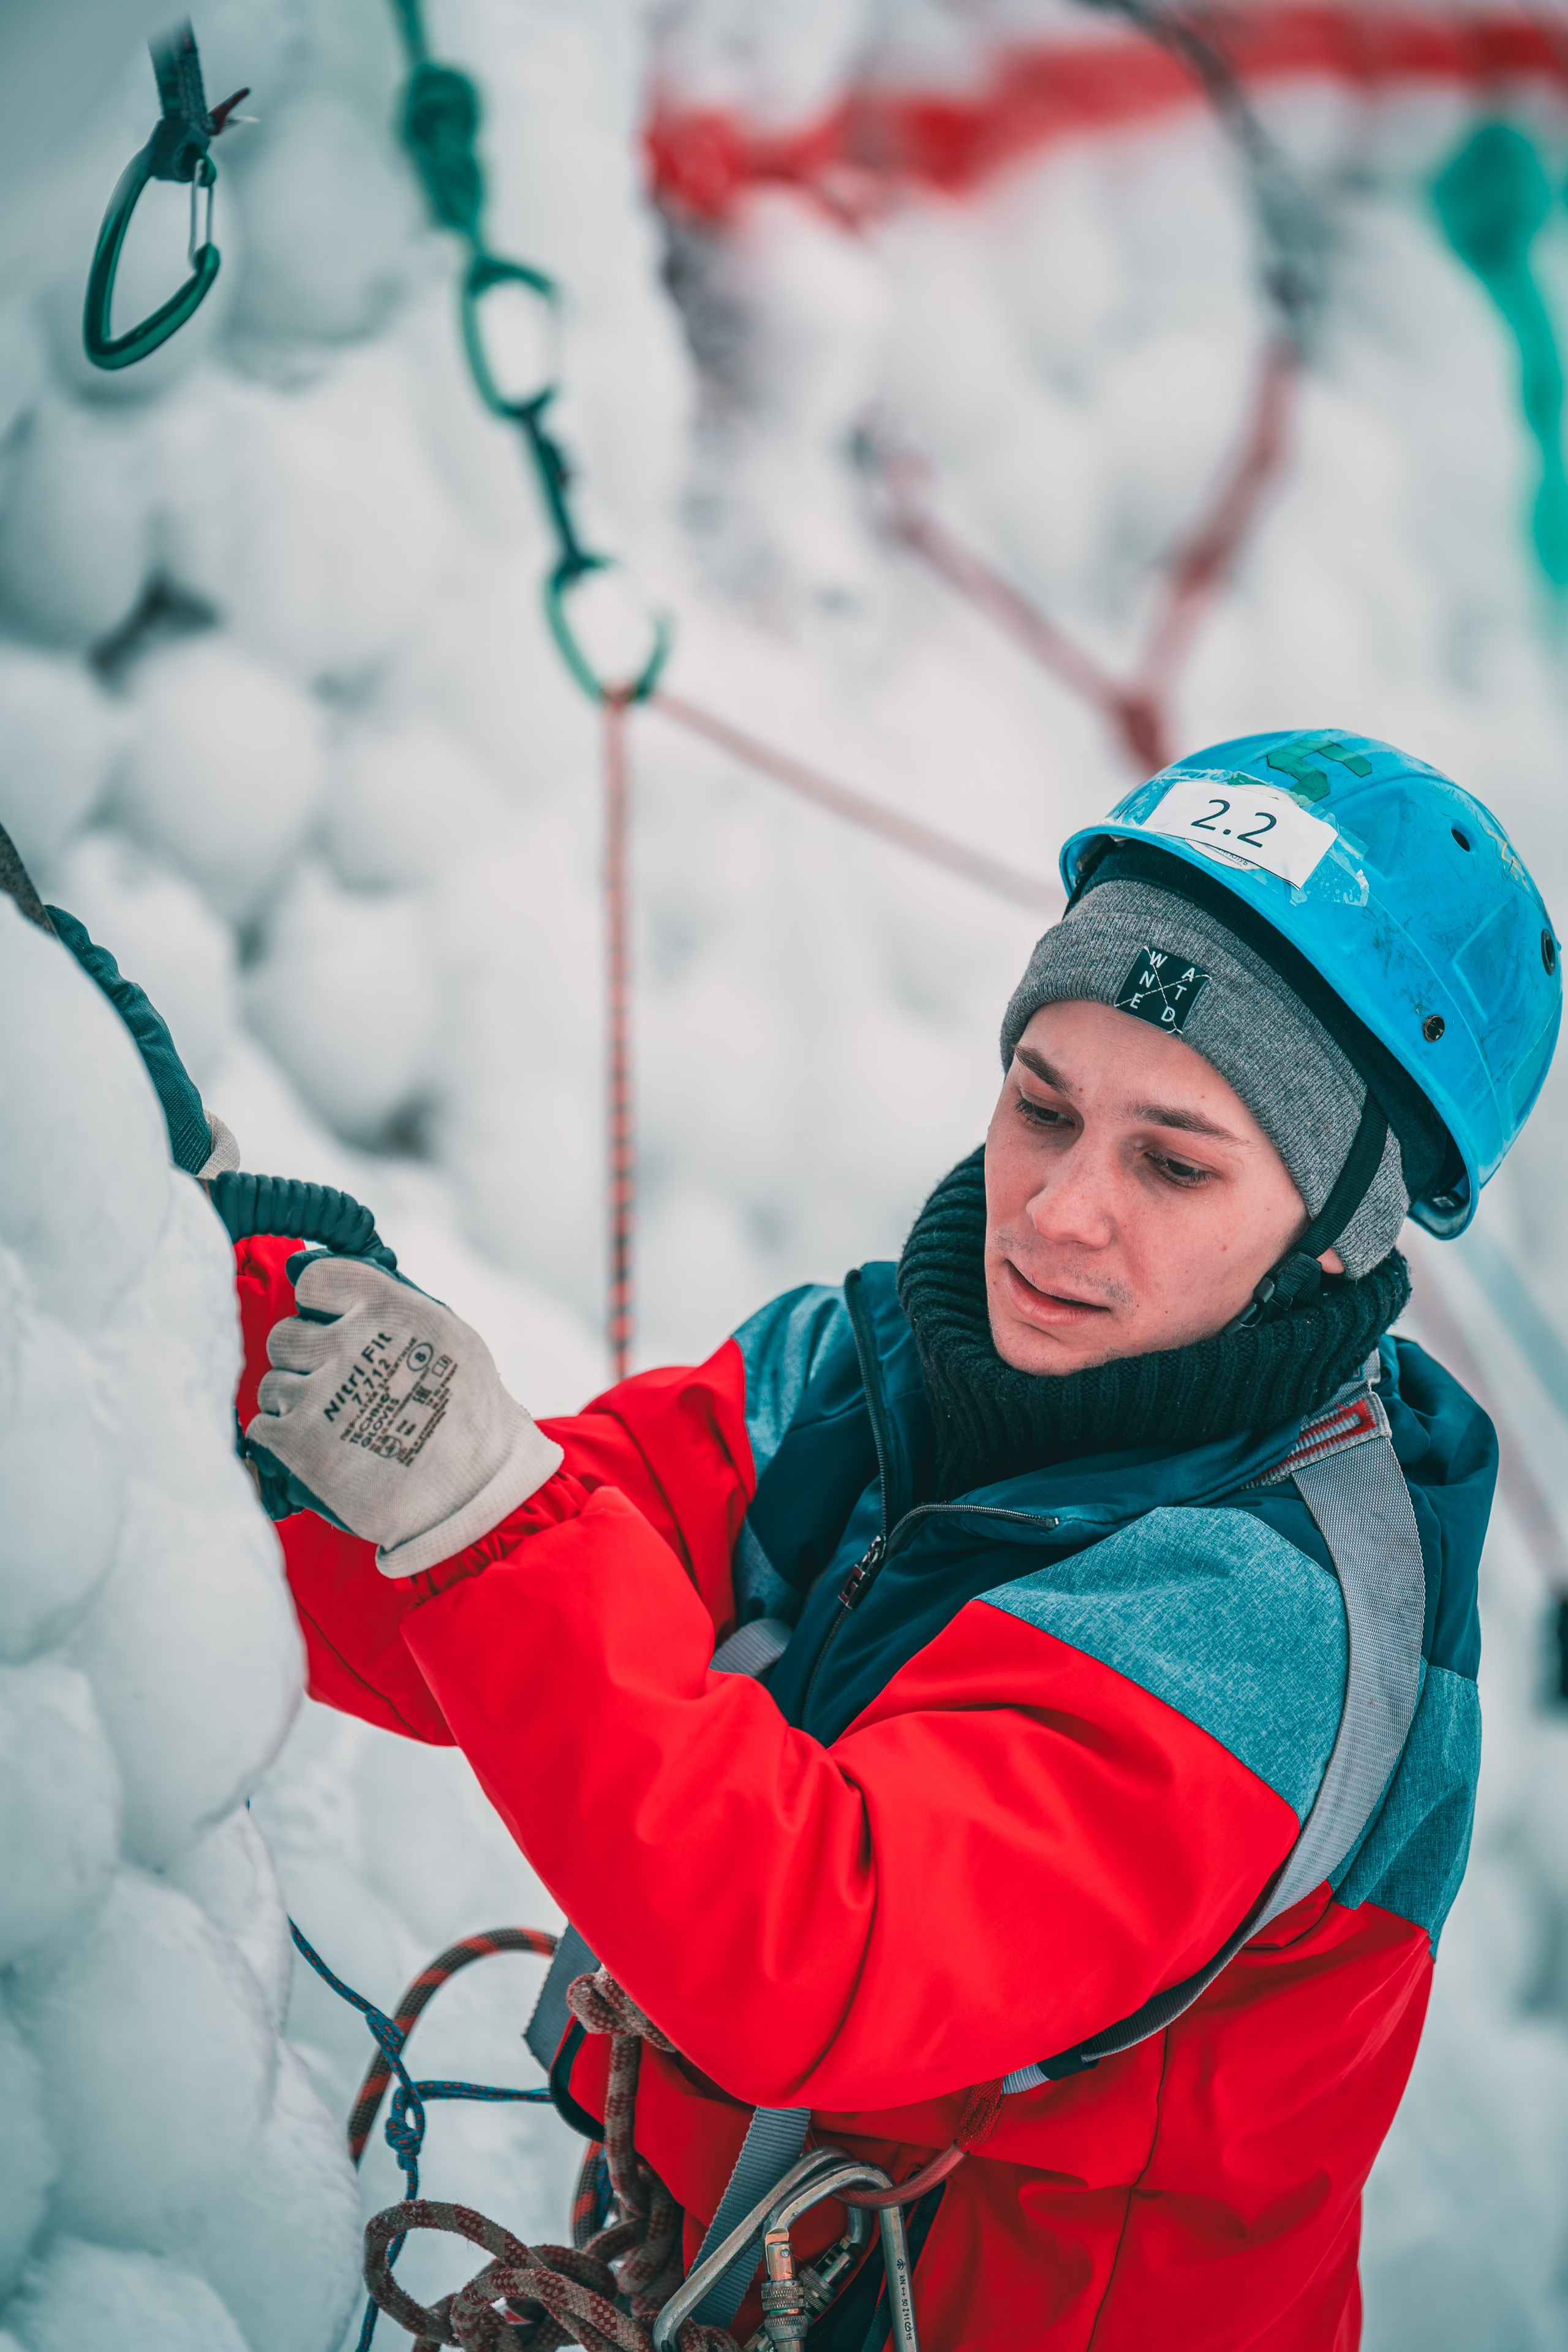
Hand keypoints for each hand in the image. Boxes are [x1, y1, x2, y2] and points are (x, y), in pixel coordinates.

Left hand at [245, 1256, 562, 1576]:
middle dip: (305, 1360)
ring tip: (333, 1427)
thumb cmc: (470, 1411)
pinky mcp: (299, 1445)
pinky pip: (262, 1427)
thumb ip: (390, 1306)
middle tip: (337, 1387)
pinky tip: (319, 1452)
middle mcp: (349, 1345)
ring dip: (295, 1404)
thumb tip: (329, 1289)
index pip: (313, 1281)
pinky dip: (283, 1442)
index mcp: (387, 1309)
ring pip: (271, 1384)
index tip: (335, 1328)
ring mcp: (321, 1396)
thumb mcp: (447, 1334)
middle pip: (284, 1336)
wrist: (477, 1489)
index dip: (319, 1306)